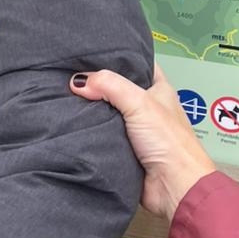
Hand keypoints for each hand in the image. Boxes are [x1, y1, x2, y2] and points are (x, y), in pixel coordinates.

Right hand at [70, 64, 216, 221]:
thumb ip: (110, 86)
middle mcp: (146, 107)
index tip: (92, 50)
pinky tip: (73, 124)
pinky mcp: (124, 150)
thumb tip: (80, 81)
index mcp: (158, 89)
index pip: (137, 63)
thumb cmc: (171, 143)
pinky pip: (102, 136)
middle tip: (71, 73)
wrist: (174, 187)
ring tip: (65, 96)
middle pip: (116, 88)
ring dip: (91, 110)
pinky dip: (90, 133)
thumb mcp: (140, 103)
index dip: (119, 55)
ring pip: (106, 113)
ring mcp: (134, 129)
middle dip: (97, 84)